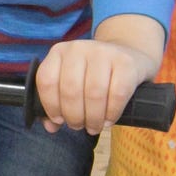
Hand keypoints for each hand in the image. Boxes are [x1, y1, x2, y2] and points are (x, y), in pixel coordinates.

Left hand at [32, 37, 161, 134]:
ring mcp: (103, 52)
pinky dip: (112, 113)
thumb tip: (50, 127)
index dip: (50, 105)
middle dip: (74, 116)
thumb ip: (57, 102)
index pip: (46, 81)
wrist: (128, 56)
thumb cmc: (93, 74)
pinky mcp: (126, 62)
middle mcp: (79, 48)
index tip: (59, 120)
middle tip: (79, 126)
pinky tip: (109, 120)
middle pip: (70, 90)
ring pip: (93, 93)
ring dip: (93, 118)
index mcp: (59, 52)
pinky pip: (117, 94)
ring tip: (94, 127)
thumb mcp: (71, 81)